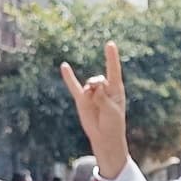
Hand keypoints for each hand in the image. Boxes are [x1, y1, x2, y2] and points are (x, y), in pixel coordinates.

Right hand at [59, 42, 130, 179]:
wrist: (104, 137)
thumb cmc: (113, 124)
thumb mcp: (111, 110)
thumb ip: (102, 97)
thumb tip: (92, 86)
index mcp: (116, 89)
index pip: (113, 70)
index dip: (111, 57)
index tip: (110, 43)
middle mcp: (104, 88)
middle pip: (98, 79)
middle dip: (98, 86)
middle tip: (99, 97)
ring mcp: (92, 93)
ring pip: (88, 85)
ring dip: (90, 93)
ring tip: (93, 104)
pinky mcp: (82, 99)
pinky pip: (74, 86)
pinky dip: (69, 77)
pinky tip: (64, 66)